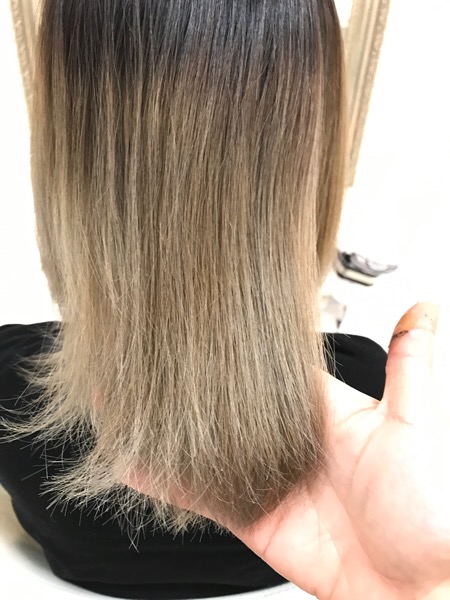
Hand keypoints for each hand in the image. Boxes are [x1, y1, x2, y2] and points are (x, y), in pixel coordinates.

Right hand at [133, 303, 449, 599]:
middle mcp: (285, 438)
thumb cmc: (425, 509)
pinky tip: (134, 459)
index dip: (234, 345)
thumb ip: (407, 367)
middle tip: (147, 357)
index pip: (268, 366)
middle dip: (189, 386)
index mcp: (319, 409)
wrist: (411, 589)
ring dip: (168, 430)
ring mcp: (262, 476)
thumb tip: (421, 309)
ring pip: (204, 446)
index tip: (200, 319)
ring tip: (129, 401)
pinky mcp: (248, 514)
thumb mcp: (412, 427)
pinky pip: (199, 494)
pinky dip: (165, 479)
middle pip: (226, 405)